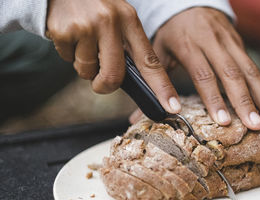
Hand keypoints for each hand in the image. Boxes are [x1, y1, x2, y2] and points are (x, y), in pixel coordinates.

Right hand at [46, 0, 181, 113]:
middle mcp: (111, 22)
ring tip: (81, 41)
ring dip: (83, 65)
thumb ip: (126, 46)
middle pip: (114, 77)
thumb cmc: (93, 7)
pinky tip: (69, 34)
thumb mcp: (117, 18)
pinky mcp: (64, 31)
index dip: (163, 88)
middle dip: (104, 85)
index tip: (172, 107)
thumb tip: (131, 82)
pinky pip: (67, 60)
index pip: (150, 61)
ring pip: (87, 71)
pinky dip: (67, 53)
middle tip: (98, 79)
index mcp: (130, 20)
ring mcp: (87, 26)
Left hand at [152, 7, 259, 129]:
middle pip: (232, 74)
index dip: (214, 98)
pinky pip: (256, 70)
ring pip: (251, 71)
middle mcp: (213, 42)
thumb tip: (138, 117)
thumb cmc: (171, 33)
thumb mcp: (158, 51)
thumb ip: (154, 81)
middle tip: (254, 126)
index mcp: (189, 44)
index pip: (203, 74)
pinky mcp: (241, 45)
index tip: (223, 121)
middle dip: (245, 102)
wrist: (190, 2)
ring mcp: (230, 43)